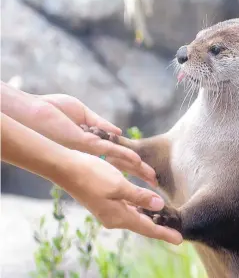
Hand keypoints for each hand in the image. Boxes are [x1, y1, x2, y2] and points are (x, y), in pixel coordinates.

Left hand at [33, 94, 156, 186]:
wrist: (32, 111)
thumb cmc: (51, 109)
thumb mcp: (82, 113)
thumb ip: (101, 124)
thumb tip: (118, 132)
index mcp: (92, 141)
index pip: (118, 154)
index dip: (132, 161)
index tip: (146, 166)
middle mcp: (92, 149)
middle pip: (121, 163)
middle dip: (138, 172)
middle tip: (154, 181)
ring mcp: (89, 148)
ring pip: (118, 161)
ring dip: (136, 168)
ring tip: (151, 177)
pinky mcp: (85, 144)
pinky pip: (110, 151)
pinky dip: (124, 156)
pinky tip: (137, 162)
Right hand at [64, 151, 182, 244]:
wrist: (67, 170)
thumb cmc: (93, 175)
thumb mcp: (119, 185)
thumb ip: (140, 197)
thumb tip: (159, 205)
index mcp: (119, 216)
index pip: (147, 228)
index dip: (164, 233)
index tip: (180, 239)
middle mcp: (114, 218)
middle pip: (143, 224)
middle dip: (160, 226)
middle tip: (176, 229)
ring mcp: (109, 212)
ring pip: (136, 216)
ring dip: (150, 217)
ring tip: (165, 219)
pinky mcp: (106, 204)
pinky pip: (128, 209)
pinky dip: (140, 209)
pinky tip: (146, 205)